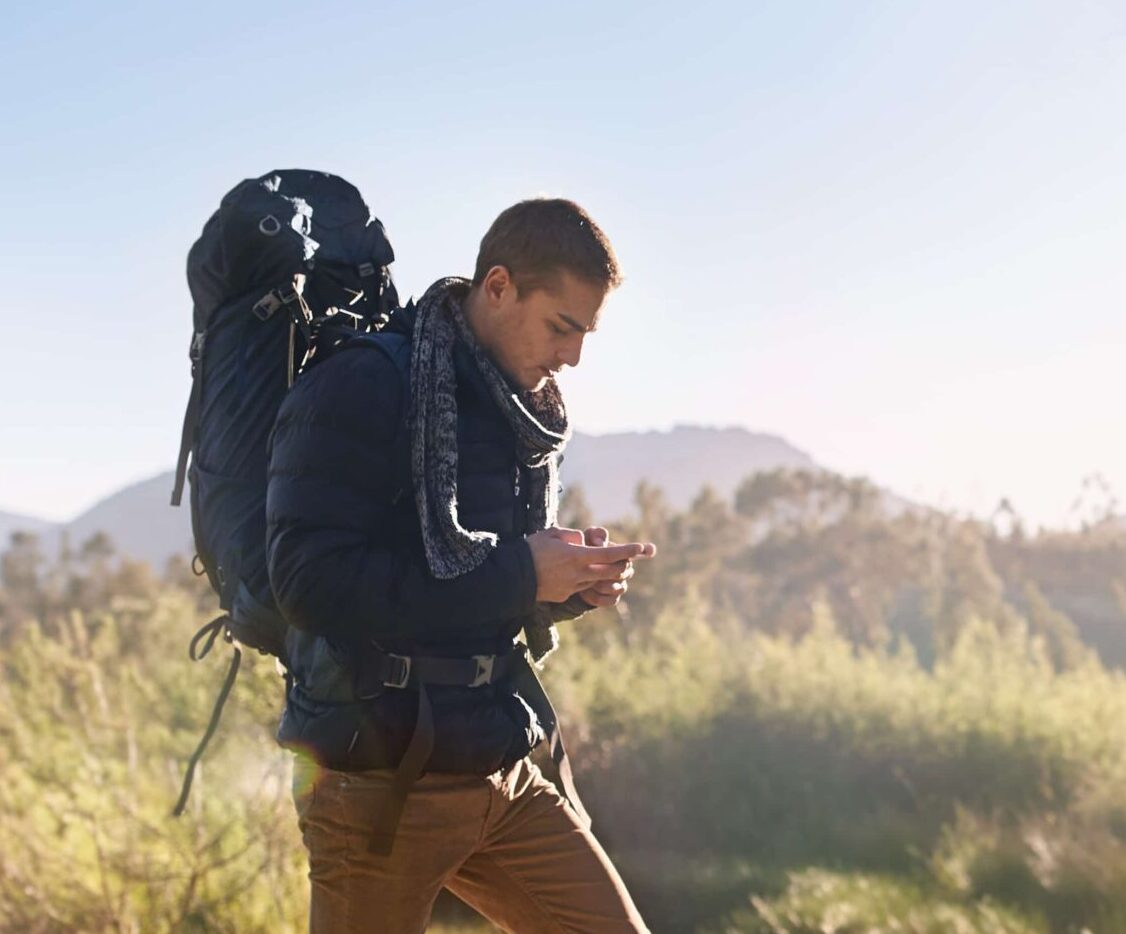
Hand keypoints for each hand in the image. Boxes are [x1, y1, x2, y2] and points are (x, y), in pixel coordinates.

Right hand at [526, 527, 655, 603]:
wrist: (513, 577)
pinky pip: (581, 587)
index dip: (626, 551)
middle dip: (621, 566)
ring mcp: (572, 587)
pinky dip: (585, 580)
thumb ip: (572, 535)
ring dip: (602, 574)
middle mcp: (578, 574)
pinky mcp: (564, 596)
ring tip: (599, 565)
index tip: (640, 547)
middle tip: (627, 560)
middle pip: (609, 572)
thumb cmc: (531, 549)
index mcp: (576, 556)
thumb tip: (583, 540)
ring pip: (596, 581)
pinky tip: (575, 573)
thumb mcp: (552, 533)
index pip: (608, 554)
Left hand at [577, 526, 656, 607]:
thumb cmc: (583, 552)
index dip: (644, 550)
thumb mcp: (586, 540)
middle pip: (623, 571)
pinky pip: (610, 600)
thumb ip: (595, 536)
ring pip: (617, 588)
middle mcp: (626, 569)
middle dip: (606, 570)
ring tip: (586, 580)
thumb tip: (601, 543)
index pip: (638, 551)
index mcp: (623, 553)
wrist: (574, 574)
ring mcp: (621, 585)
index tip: (650, 550)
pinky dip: (596, 597)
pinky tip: (586, 592)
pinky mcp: (613, 599)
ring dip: (600, 585)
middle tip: (590, 568)